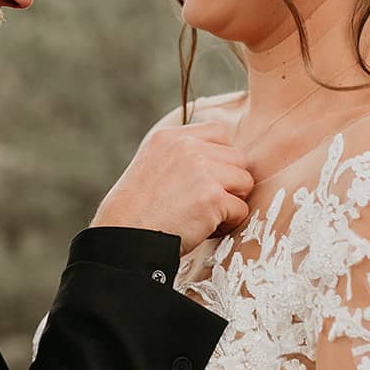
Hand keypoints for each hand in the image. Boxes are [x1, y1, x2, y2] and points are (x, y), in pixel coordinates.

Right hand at [92, 121, 252, 254]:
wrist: (124, 237)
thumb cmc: (136, 210)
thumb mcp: (151, 164)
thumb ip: (181, 154)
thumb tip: (220, 158)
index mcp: (171, 137)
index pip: (219, 133)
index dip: (220, 159)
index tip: (204, 181)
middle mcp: (187, 147)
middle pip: (238, 158)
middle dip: (229, 182)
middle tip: (207, 202)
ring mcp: (202, 171)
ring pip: (244, 182)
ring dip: (231, 202)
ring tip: (206, 215)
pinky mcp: (212, 198)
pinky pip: (241, 209)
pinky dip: (227, 224)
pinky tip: (204, 228)